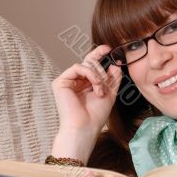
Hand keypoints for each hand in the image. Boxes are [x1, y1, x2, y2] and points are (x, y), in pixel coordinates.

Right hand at [51, 45, 121, 162]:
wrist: (85, 128)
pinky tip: (95, 85)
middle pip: (89, 62)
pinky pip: (78, 67)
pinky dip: (90, 74)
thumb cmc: (95, 116)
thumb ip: (113, 79)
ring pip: (85, 64)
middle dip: (102, 69)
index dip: (98, 54)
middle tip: (108, 78)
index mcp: (85, 84)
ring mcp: (67, 81)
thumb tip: (116, 64)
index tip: (108, 49)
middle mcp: (75, 82)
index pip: (91, 64)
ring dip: (97, 75)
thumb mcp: (109, 94)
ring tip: (101, 88)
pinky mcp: (60, 82)